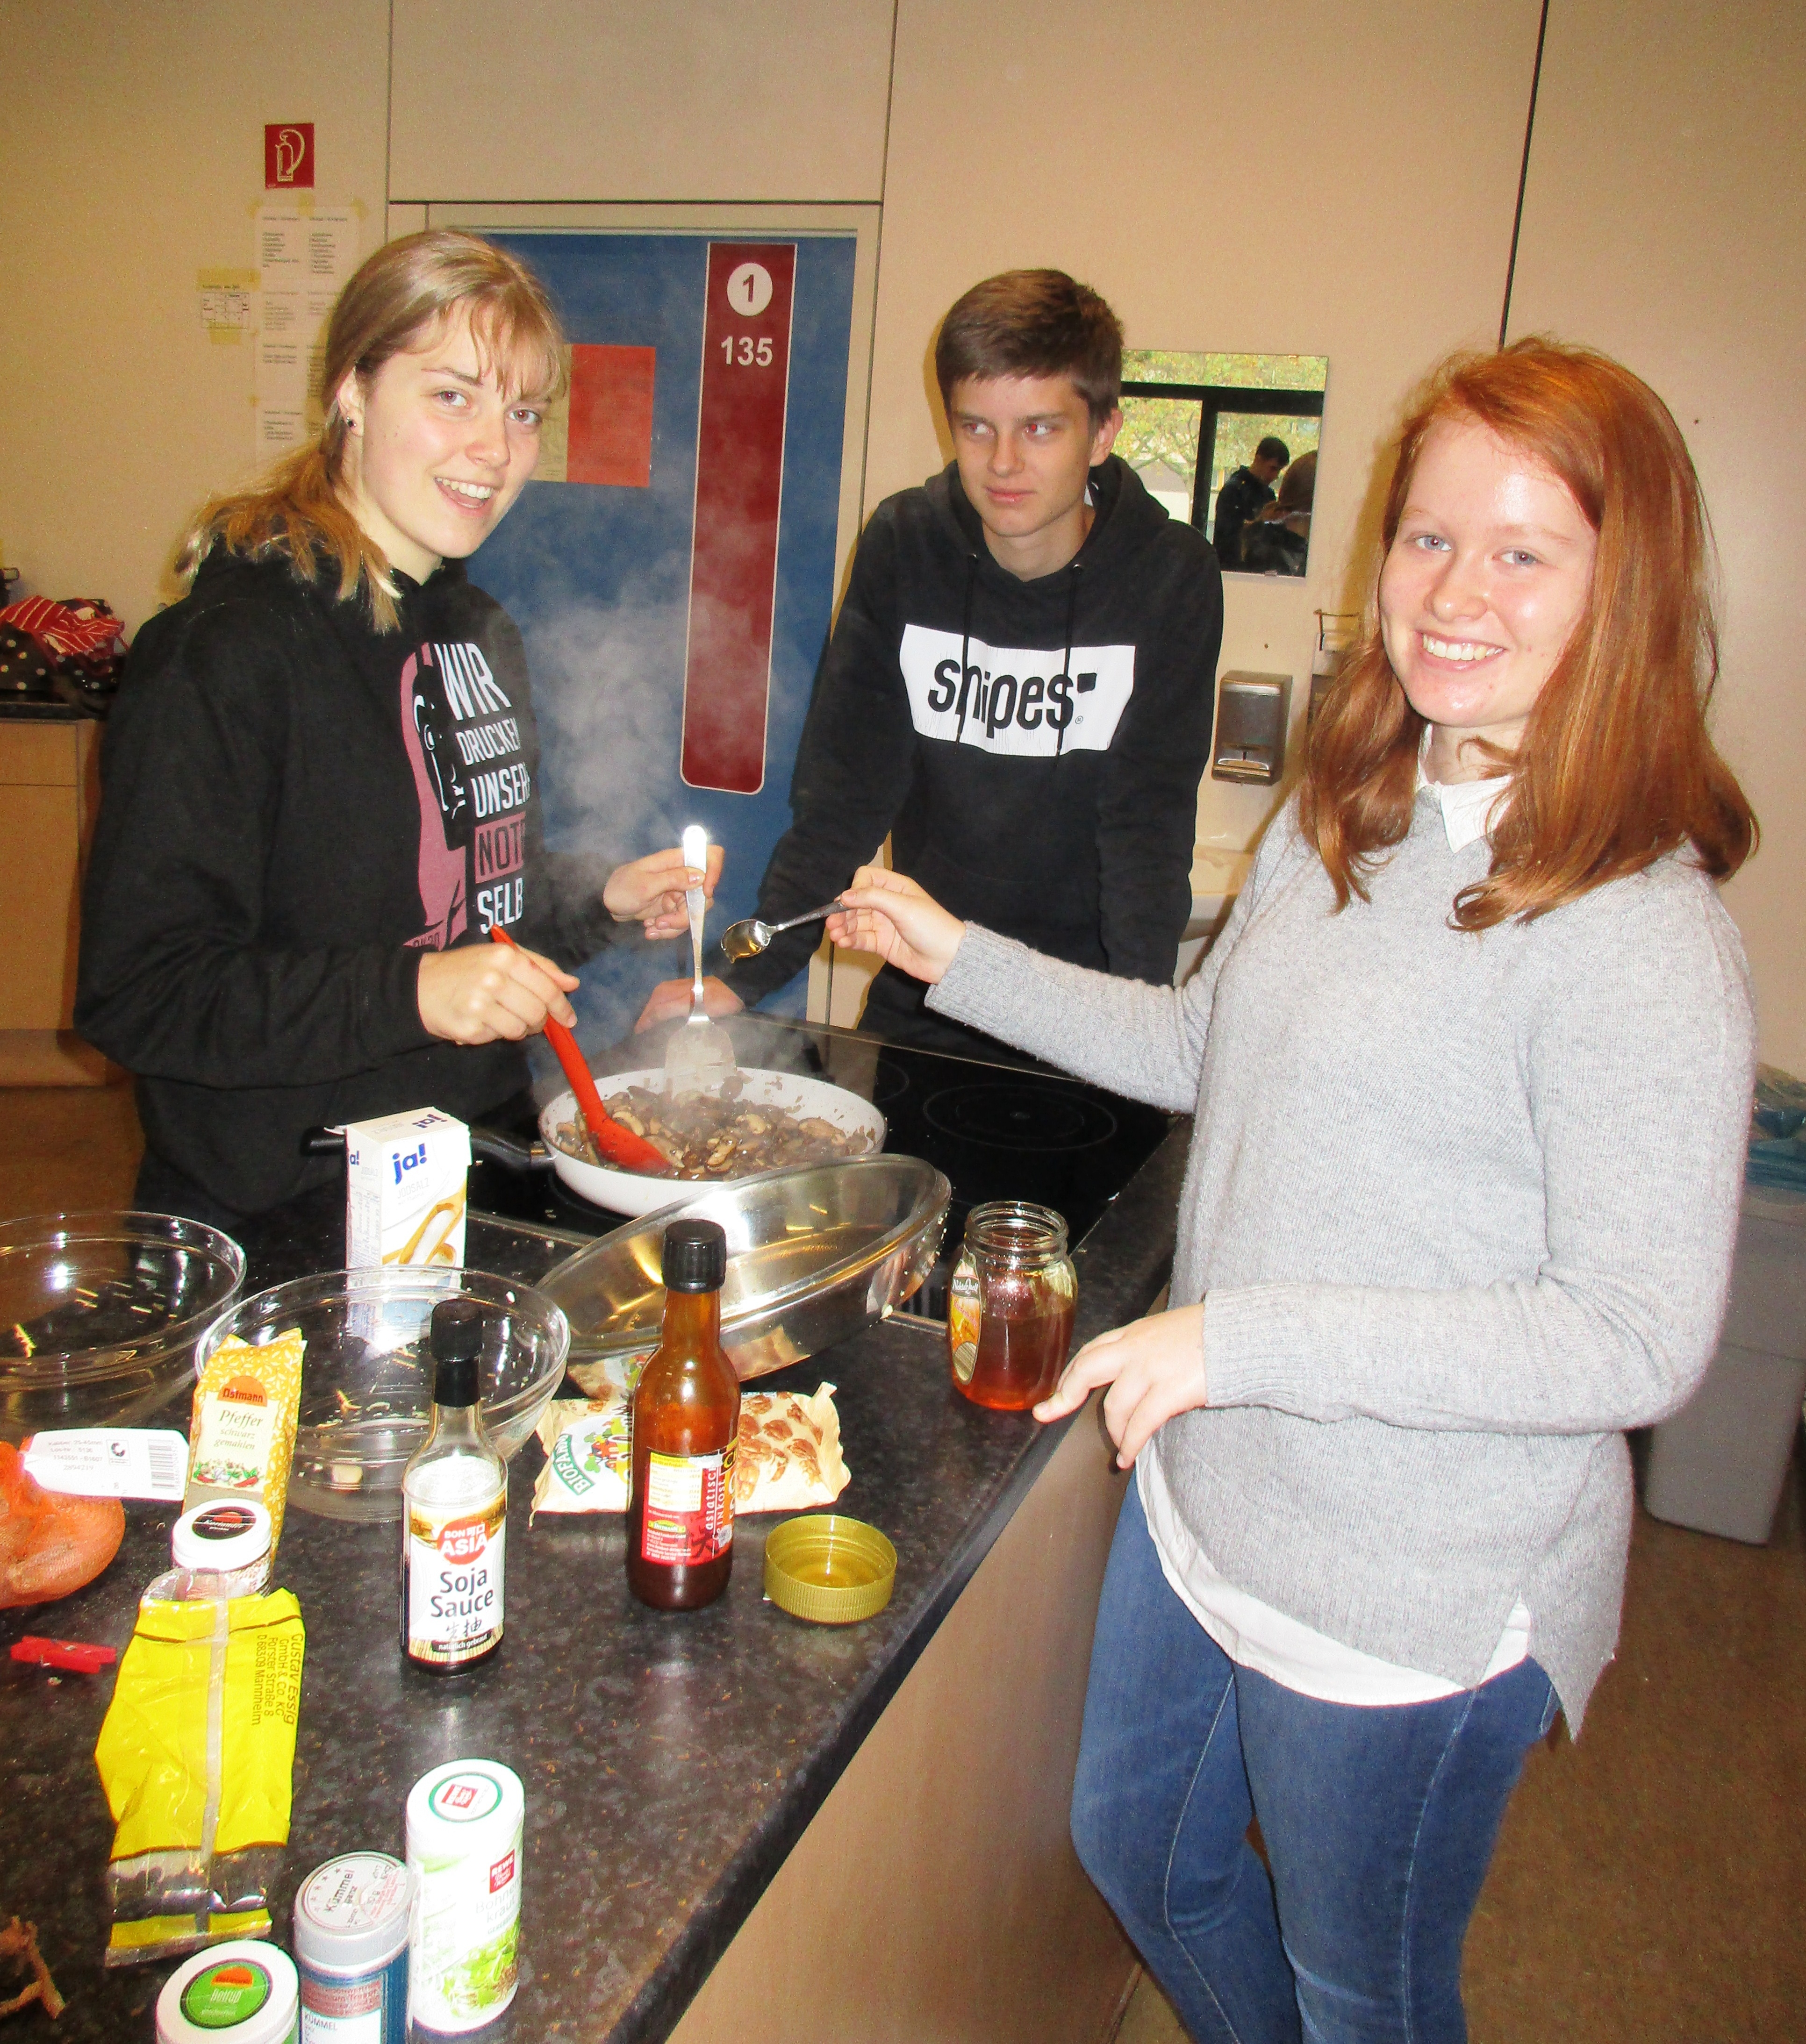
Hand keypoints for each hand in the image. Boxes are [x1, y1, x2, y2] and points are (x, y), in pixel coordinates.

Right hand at [418, 941, 578, 1044]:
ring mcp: (480, 1005)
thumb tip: (572, 984)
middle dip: (539, 1021)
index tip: (568, 1019)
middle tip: (531, 1020)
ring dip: (518, 1029)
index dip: (561, 1007)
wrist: (418, 986)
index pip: (547, 988)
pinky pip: (497, 1038)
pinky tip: (482, 1021)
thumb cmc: (465, 969)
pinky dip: (495, 1034)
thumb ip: (540, 967)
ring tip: (503, 1017)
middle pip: (537, 1012)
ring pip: (520, 1030)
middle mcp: (493, 979)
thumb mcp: (501, 956)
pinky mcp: (470, 1029)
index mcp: (506, 957)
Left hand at [603, 843, 725, 938]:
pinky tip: (650, 929)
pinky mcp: (673, 909)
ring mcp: (679, 893)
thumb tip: (701, 876)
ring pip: (693, 913)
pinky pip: (681, 922)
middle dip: (686, 914)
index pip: (710, 856)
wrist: (606, 905)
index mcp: (677, 861)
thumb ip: (673, 879)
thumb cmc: (621, 888)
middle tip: (663, 922)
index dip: (714, 872)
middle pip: (704, 895)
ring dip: (674, 925)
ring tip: (652, 928)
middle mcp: (682, 876)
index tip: (704, 893)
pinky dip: (667, 930)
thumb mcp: (645, 884)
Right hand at [634, 976, 743, 1031]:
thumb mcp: (691, 1006)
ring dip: (652, 1012)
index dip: (644, 1021)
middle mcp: (671, 988)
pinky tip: (662, 1016)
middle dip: (645, 1016)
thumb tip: (649, 1018)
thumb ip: (668, 1010)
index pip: (652, 1008)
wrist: (736, 988)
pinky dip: (661, 1008)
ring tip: (647, 1025)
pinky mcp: (687, 992)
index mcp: (669, 991)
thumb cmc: (715, 1000)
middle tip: (639, 1030)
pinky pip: (666, 1000)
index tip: (637, 1033)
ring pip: (659, 1001)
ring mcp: (679, 989)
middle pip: (653, 1003)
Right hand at [827, 866, 964, 983]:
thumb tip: (844, 895)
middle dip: (843, 912)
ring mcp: (884, 924)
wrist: (948, 959)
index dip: (856, 888)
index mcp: (896, 888)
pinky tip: (842, 943)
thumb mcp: (903, 906)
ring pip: (857, 922)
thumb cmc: (931, 927)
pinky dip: (850, 940)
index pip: (867, 878)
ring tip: (834, 935)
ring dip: (844, 927)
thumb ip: (873, 898)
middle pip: (857, 902)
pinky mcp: (882, 944)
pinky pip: (861, 939)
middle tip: (831, 922)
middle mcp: (888, 904)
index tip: (849, 901)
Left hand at [1033, 1304, 1207, 1467]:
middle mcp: (1136, 1348)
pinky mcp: (1170, 1391)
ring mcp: (1151, 1369)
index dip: (1072, 1373)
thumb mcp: (1170, 1330)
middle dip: (1064, 1395)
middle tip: (1048, 1414)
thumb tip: (1135, 1371)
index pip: (1093, 1351)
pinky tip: (1128, 1457)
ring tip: (1121, 1448)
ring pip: (1114, 1406)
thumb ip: (1148, 1347)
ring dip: (1114, 1433)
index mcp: (1135, 1333)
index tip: (1058, 1391)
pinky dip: (1130, 1444)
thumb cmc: (1214, 1334)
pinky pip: (1140, 1424)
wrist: (1244, 1334)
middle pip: (1086, 1370)